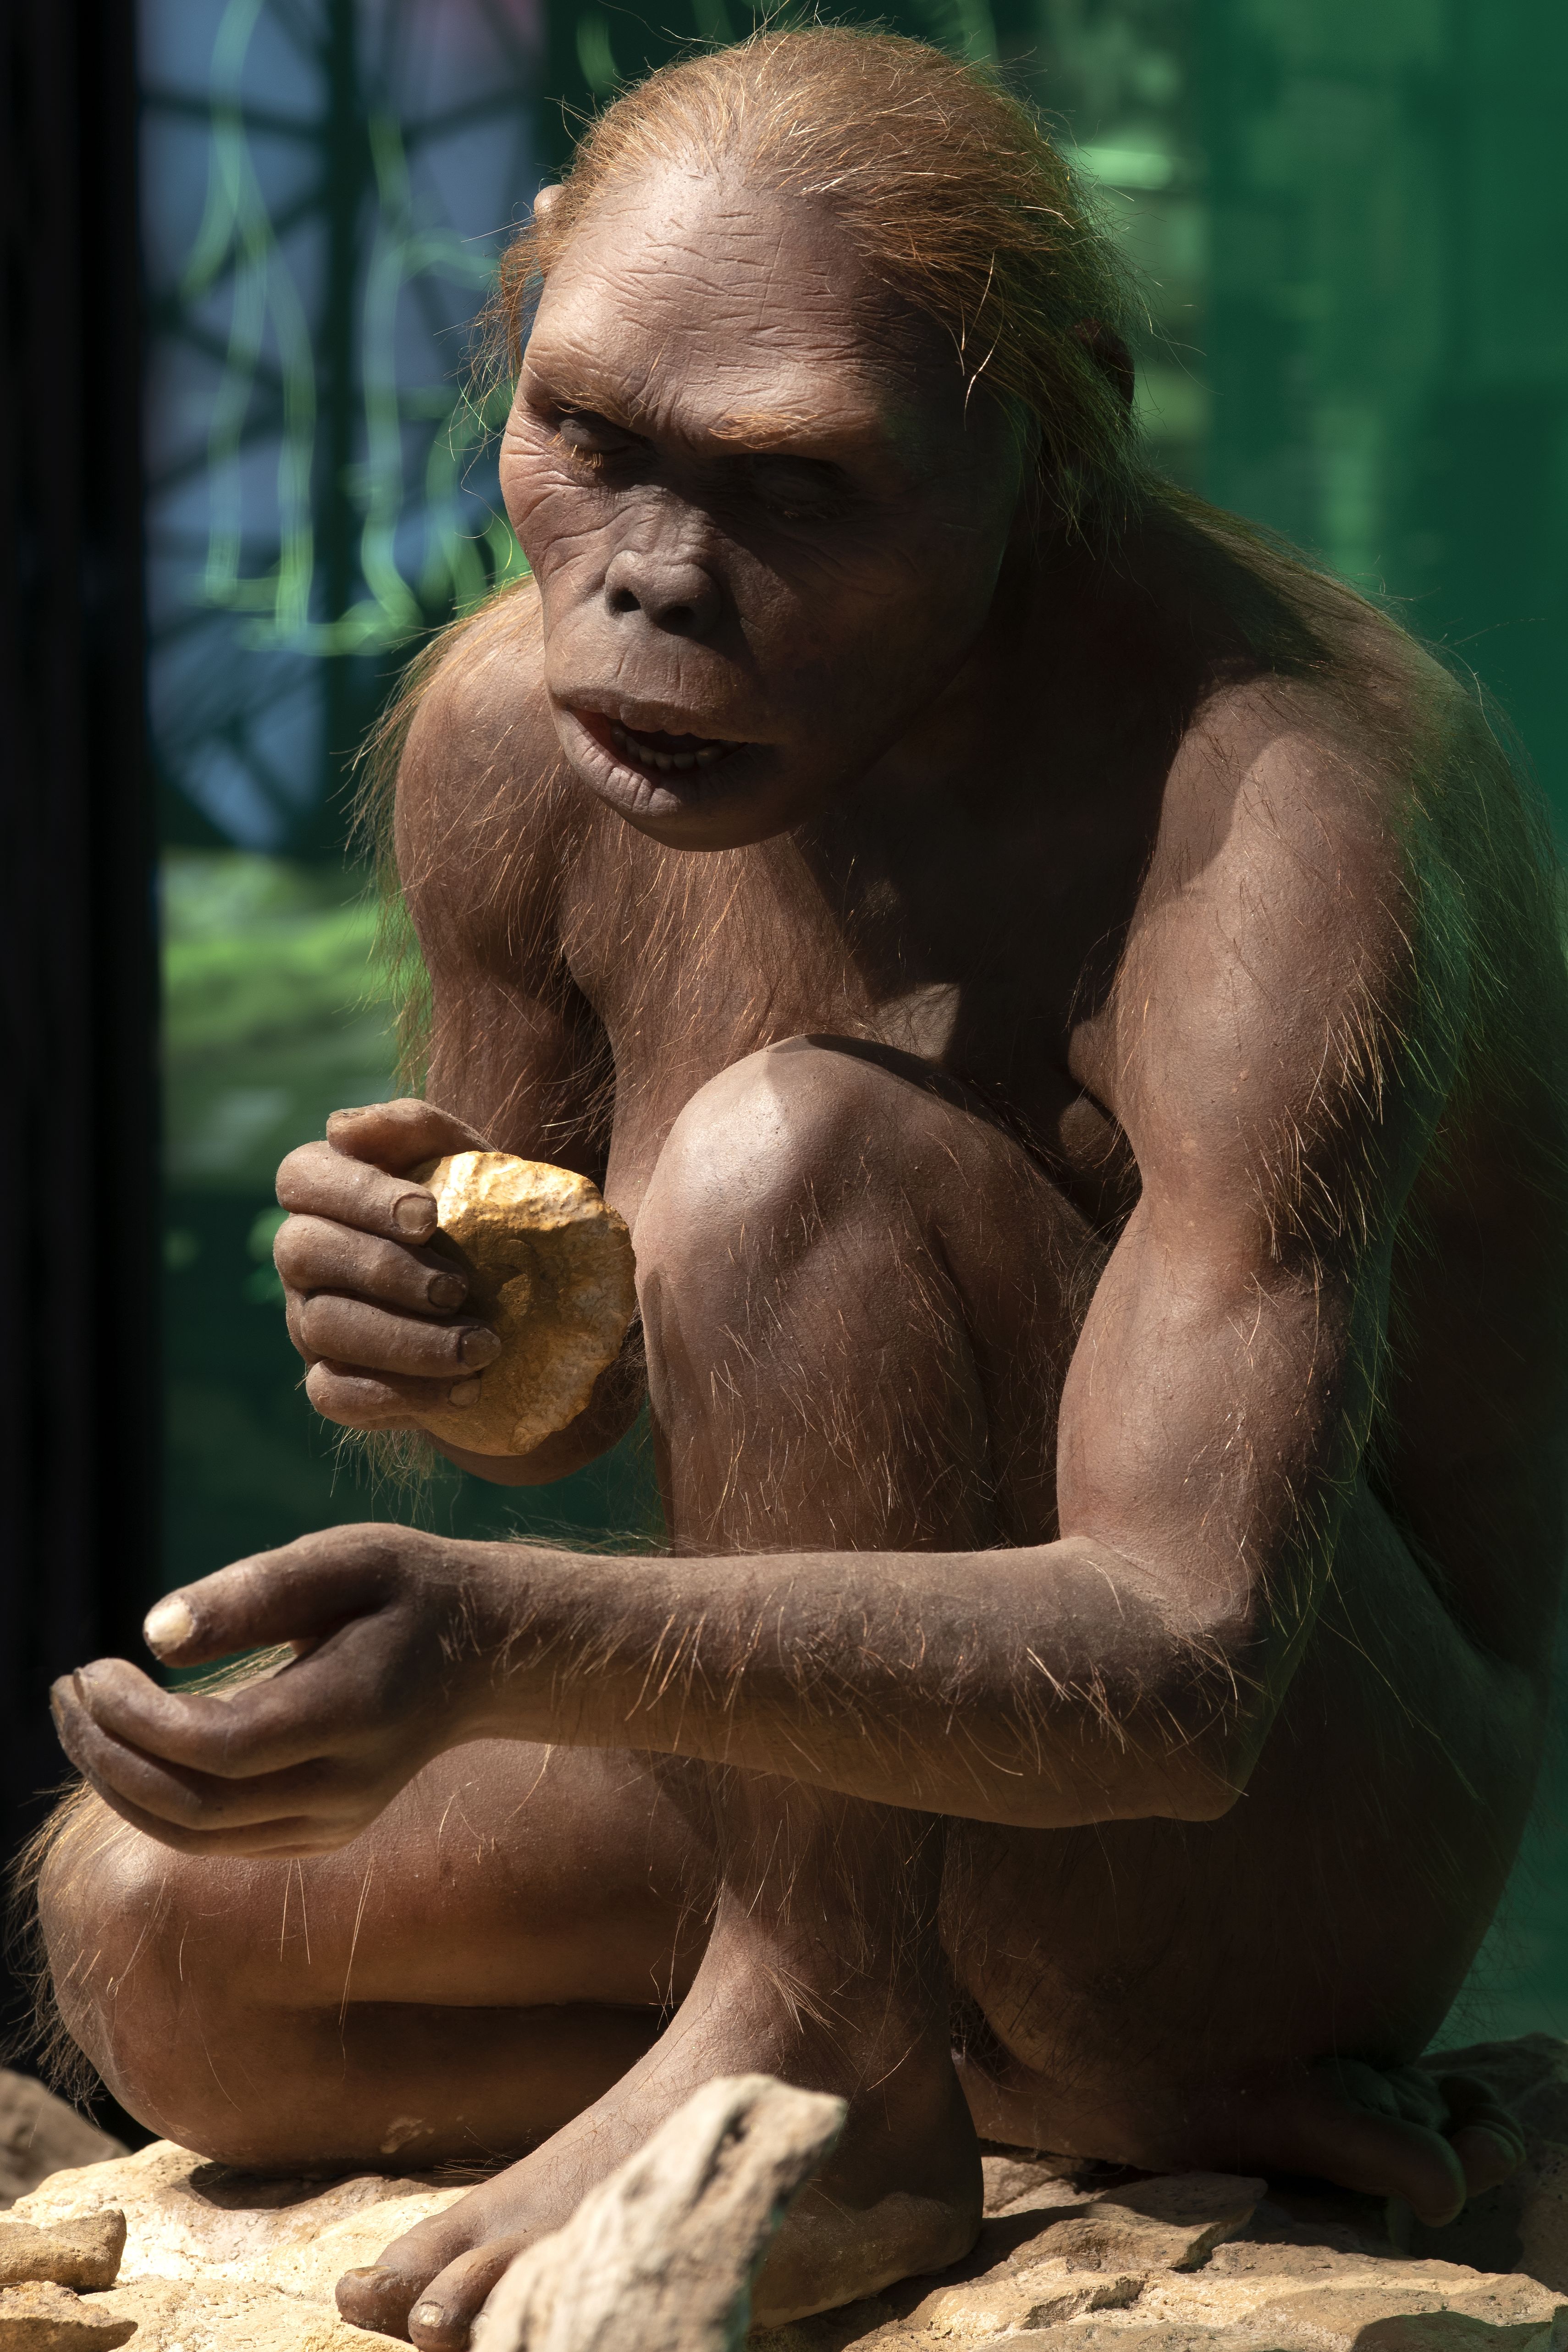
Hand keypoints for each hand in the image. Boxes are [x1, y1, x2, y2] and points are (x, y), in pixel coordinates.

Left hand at [49, 1526, 512, 1857]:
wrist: (486, 1653)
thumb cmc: (409, 1589)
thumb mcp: (347, 1556)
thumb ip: (256, 1590)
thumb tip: (155, 1636)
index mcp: (354, 1713)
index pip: (218, 1748)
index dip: (137, 1718)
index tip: (95, 1666)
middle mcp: (346, 1786)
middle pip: (193, 1807)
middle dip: (107, 1755)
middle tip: (66, 1692)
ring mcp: (335, 1820)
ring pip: (196, 1836)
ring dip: (119, 1783)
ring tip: (81, 1717)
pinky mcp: (320, 1833)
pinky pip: (217, 1839)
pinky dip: (156, 1802)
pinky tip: (131, 1745)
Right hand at [275, 1099, 499, 1432]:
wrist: (519, 1295)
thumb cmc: (482, 1210)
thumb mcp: (468, 1157)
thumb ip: (414, 1128)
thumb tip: (341, 1128)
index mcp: (324, 1190)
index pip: (303, 1177)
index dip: (356, 1194)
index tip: (428, 1217)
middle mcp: (302, 1254)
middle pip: (303, 1252)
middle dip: (386, 1272)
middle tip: (459, 1290)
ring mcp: (308, 1319)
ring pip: (324, 1327)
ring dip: (408, 1341)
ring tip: (483, 1347)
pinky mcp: (331, 1379)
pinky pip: (333, 1394)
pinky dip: (396, 1396)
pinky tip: (462, 1391)